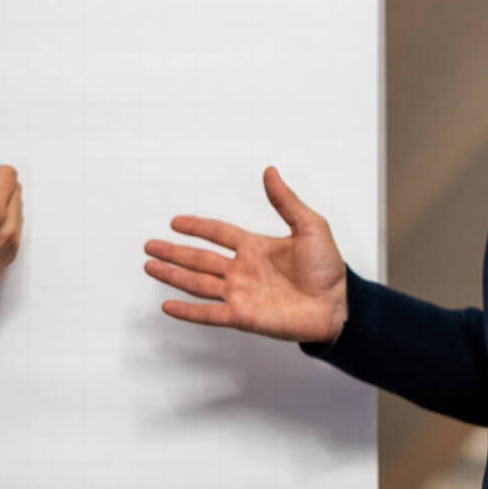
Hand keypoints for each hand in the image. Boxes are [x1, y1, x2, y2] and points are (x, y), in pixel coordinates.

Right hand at [144, 166, 347, 343]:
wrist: (337, 305)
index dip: (197, 227)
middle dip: (174, 252)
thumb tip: (270, 172)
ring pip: (197, 282)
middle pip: (200, 258)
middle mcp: (243, 270)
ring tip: (150, 266)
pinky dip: (187, 311)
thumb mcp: (309, 226)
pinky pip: (209, 313)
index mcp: (255, 247)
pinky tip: (167, 306)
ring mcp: (240, 294)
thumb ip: (285, 201)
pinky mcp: (242, 316)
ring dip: (173, 275)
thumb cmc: (328, 269)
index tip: (175, 222)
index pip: (218, 233)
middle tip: (150, 246)